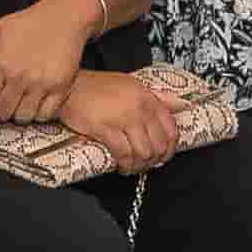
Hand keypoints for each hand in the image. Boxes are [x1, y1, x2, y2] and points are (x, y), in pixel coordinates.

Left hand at [0, 0, 94, 121]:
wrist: (64, 17)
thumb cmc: (30, 22)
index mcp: (2, 64)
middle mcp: (21, 77)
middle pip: (2, 113)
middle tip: (3, 104)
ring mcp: (42, 84)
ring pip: (23, 117)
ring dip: (19, 114)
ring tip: (19, 105)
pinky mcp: (61, 88)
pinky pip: (45, 115)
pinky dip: (39, 113)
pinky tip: (36, 104)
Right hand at [58, 68, 179, 172]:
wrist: (70, 87)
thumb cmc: (98, 87)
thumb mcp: (132, 85)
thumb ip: (157, 96)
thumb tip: (181, 104)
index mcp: (148, 98)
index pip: (171, 128)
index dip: (170, 148)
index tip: (164, 156)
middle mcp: (139, 108)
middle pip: (159, 144)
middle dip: (154, 160)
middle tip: (146, 164)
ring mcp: (123, 118)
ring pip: (144, 152)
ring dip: (140, 165)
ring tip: (132, 167)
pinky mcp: (106, 128)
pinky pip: (124, 154)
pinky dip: (125, 165)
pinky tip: (121, 166)